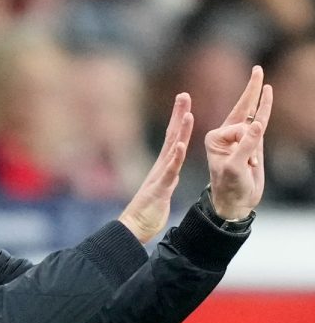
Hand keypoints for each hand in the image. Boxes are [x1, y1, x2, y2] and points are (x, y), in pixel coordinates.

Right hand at [119, 93, 193, 242]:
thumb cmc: (147, 212)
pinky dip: (175, 158)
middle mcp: (160, 166)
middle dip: (178, 115)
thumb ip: (167, 178)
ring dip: (179, 131)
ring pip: (171, 150)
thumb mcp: (161, 190)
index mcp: (163, 167)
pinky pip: (168, 171)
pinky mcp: (159, 188)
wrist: (134, 227)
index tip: (185, 103)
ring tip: (188, 114)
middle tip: (183, 95)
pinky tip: (180, 146)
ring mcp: (159, 176)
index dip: (179, 120)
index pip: (172, 139)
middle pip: (171, 136)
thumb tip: (172, 170)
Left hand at [205, 66, 272, 219]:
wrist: (236, 201)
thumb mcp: (235, 168)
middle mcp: (225, 134)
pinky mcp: (252, 143)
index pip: (239, 128)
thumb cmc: (229, 186)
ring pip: (253, 113)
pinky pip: (261, 123)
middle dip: (250, 89)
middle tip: (257, 69)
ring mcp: (240, 137)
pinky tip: (267, 95)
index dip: (248, 143)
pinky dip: (265, 109)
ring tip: (260, 76)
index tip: (247, 161)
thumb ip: (246, 145)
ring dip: (258, 96)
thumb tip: (258, 123)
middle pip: (241, 107)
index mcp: (214, 138)